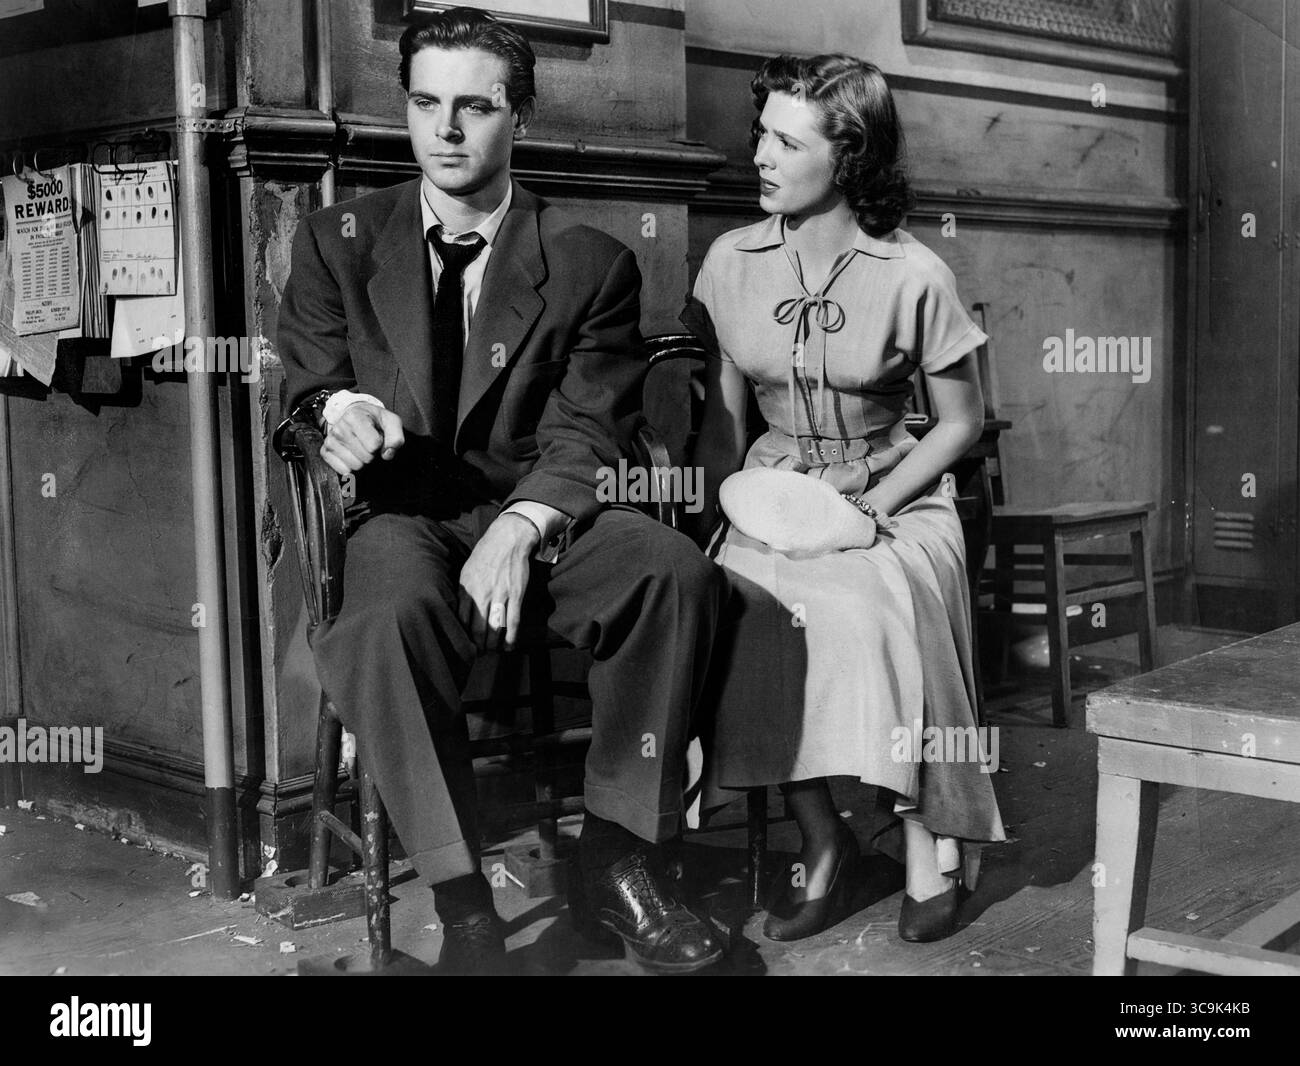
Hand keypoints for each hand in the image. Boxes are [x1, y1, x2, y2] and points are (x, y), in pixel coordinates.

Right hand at [320, 403, 404, 475]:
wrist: (355, 416)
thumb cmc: (375, 420)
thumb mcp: (391, 422)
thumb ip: (396, 437)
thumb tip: (387, 454)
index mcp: (354, 416)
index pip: (374, 445)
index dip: (380, 444)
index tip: (377, 437)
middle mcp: (339, 428)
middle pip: (366, 457)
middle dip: (372, 454)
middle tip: (369, 443)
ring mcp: (330, 440)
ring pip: (356, 466)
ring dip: (362, 461)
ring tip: (361, 447)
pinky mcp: (325, 452)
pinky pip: (344, 471)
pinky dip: (351, 467)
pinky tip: (352, 455)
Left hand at [457, 513, 541, 652]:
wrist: (508, 539)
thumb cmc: (485, 554)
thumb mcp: (466, 571)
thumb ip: (463, 592)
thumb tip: (459, 611)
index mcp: (467, 589)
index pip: (461, 621)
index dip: (464, 637)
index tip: (466, 645)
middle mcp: (482, 594)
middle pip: (478, 629)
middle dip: (479, 646)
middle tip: (480, 653)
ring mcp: (500, 595)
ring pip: (495, 628)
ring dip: (494, 644)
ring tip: (493, 651)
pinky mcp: (516, 594)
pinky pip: (513, 621)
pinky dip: (511, 637)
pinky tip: (509, 645)